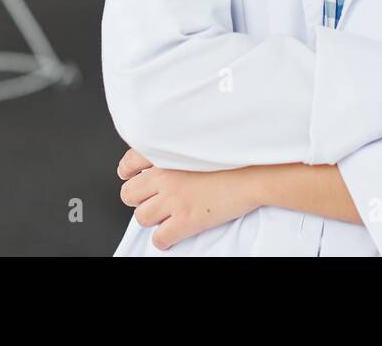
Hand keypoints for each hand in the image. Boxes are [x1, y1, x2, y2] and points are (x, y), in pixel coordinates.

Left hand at [116, 148, 260, 250]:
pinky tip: (171, 235)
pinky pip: (159, 238)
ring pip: (142, 217)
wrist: (254, 172)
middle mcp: (165, 176)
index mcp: (167, 154)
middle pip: (129, 193)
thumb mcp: (199, 142)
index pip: (130, 162)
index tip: (130, 175)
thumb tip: (167, 157)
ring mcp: (174, 200)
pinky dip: (163, 240)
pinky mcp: (185, 220)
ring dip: (151, 219)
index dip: (127, 172)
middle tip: (151, 200)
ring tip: (164, 217)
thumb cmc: (233, 156)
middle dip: (138, 198)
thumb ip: (178, 149)